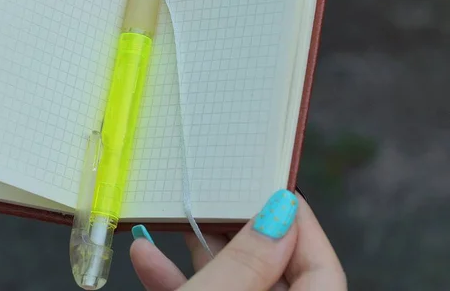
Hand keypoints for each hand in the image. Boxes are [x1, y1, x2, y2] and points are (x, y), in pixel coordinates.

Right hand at [130, 190, 346, 289]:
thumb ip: (247, 262)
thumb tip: (280, 212)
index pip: (323, 272)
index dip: (300, 226)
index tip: (273, 189)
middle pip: (274, 271)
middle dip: (238, 233)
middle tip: (219, 198)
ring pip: (235, 284)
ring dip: (200, 254)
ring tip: (178, 219)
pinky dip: (178, 282)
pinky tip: (147, 257)